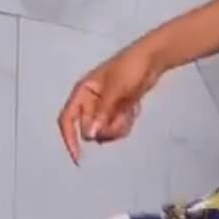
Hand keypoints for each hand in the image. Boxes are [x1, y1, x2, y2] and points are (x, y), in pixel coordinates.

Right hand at [57, 33, 170, 163]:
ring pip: (104, 132)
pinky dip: (125, 124)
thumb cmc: (130, 68)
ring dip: (117, 128)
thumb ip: (102, 113)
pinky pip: (116, 129)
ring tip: (129, 111)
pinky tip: (133, 110)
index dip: (69, 139)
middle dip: (105, 129)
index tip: (77, 157)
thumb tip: (90, 134)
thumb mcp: (115, 89)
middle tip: (121, 117)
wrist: (151, 61)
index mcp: (82, 93)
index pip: (67, 120)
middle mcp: (89, 102)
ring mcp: (103, 109)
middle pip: (89, 130)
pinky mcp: (116, 112)